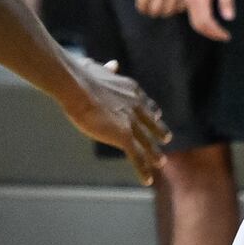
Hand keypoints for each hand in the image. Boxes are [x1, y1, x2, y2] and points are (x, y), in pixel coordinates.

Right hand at [62, 55, 170, 184]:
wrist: (77, 85)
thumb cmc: (80, 75)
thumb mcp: (98, 69)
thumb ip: (107, 70)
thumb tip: (114, 64)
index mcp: (131, 90)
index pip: (145, 102)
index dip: (151, 110)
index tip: (156, 114)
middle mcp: (136, 106)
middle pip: (150, 122)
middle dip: (158, 130)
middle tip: (167, 137)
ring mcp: (131, 122)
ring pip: (146, 142)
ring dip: (153, 154)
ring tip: (160, 162)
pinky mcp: (124, 136)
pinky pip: (137, 156)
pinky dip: (142, 169)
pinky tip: (147, 180)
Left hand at [133, 0, 184, 17]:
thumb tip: (141, 3)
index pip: (143, 0)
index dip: (141, 7)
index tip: (142, 7)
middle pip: (156, 9)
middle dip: (151, 11)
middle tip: (151, 9)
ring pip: (169, 11)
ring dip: (164, 11)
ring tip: (162, 6)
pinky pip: (181, 7)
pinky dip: (176, 8)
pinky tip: (174, 1)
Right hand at [184, 0, 235, 40]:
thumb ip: (226, 0)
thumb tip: (228, 18)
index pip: (206, 24)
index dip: (216, 33)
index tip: (227, 36)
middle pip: (197, 25)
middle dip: (210, 33)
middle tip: (223, 36)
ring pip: (190, 19)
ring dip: (203, 28)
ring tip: (217, 30)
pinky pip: (187, 12)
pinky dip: (197, 20)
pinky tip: (207, 18)